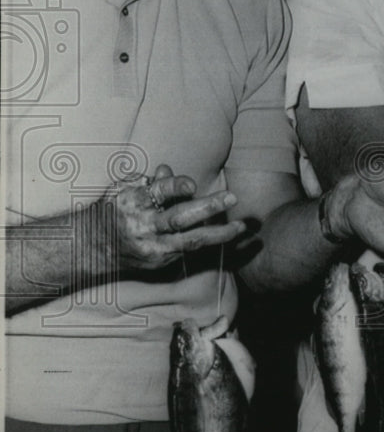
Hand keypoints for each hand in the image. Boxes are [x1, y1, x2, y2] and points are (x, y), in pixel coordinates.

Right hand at [105, 164, 247, 273]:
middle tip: (232, 197)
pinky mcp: (159, 262)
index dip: (174, 187)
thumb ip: (150, 182)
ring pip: (189, 241)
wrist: (92, 248)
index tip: (192, 185)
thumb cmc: (115, 210)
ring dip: (219, 234)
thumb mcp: (125, 190)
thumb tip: (168, 169)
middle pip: (177, 219)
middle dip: (207, 208)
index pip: (156, 193)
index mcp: (132, 202)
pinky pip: (189, 252)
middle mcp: (143, 227)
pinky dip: (210, 243)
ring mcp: (152, 247)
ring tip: (242, 226)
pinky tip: (229, 235)